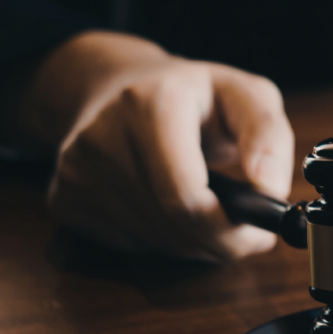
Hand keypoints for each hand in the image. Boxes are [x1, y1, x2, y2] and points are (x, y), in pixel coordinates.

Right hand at [3, 31, 294, 261]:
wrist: (119, 88)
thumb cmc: (193, 96)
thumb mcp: (246, 96)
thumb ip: (268, 137)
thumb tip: (269, 189)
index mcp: (149, 104)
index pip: (184, 197)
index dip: (226, 229)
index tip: (256, 234)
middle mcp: (102, 135)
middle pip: (169, 226)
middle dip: (216, 242)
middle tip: (242, 234)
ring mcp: (75, 170)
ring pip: (151, 242)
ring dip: (191, 243)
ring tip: (208, 211)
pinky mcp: (63, 198)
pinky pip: (125, 246)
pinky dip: (160, 242)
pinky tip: (168, 209)